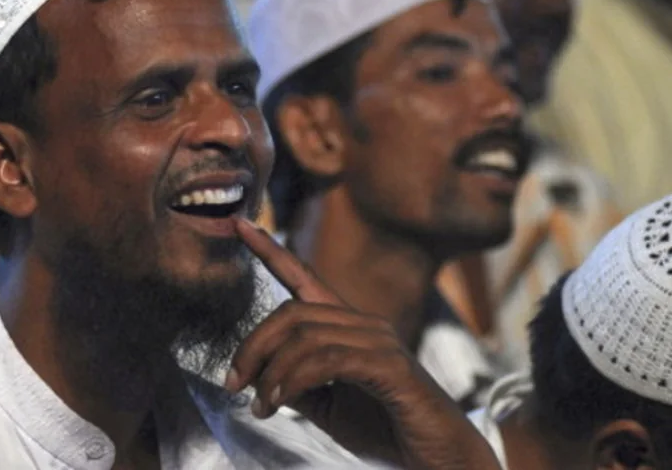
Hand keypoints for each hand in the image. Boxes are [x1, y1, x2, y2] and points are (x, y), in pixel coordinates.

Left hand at [227, 218, 501, 469]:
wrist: (438, 460)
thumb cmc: (387, 431)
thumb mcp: (328, 407)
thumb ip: (296, 384)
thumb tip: (256, 374)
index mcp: (349, 328)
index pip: (305, 278)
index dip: (271, 251)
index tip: (240, 225)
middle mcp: (366, 325)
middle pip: (293, 311)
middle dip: (253, 346)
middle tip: (233, 384)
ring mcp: (380, 343)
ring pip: (305, 335)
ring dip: (271, 372)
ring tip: (260, 406)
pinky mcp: (390, 367)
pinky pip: (328, 361)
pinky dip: (293, 381)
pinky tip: (279, 403)